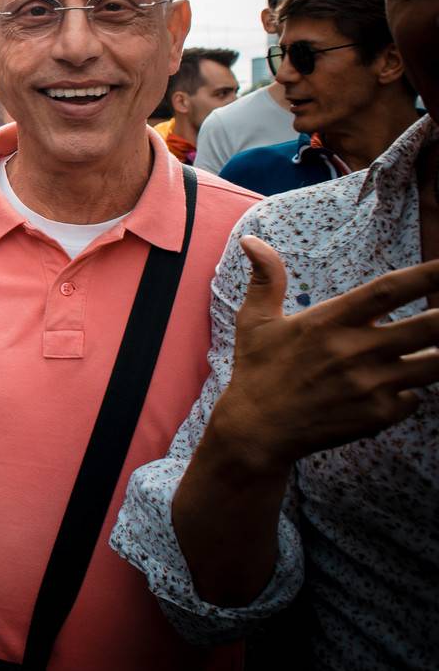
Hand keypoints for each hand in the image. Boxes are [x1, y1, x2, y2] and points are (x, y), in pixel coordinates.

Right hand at [210, 237, 438, 473]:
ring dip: (438, 354)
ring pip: (433, 364)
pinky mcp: (378, 415)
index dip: (428, 275)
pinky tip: (397, 388)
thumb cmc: (257, 370)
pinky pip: (415, 398)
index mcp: (330, 321)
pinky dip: (412, 392)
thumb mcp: (255, 321)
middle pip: (428, 327)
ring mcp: (371, 385)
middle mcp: (355, 351)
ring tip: (431, 347)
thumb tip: (251, 240)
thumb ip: (266, 278)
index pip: (389, 290)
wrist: (257, 431)